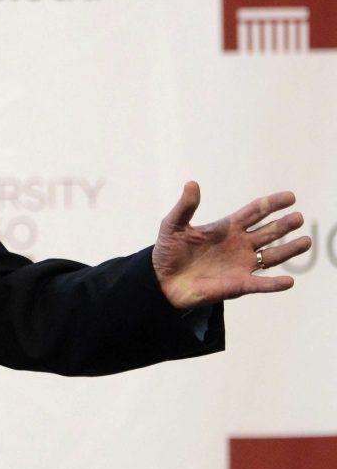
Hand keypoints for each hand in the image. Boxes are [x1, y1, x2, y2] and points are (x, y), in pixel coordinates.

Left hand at [153, 181, 311, 309]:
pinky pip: (261, 284)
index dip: (272, 204)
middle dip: (284, 225)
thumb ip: (185, 207)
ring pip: (272, 256)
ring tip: (306, 241)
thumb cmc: (168, 251)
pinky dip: (274, 284)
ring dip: (289, 249)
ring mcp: (241, 264)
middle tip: (298, 217)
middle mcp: (239, 244)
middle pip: (268, 232)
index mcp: (227, 227)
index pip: (255, 212)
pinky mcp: (238, 285)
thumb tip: (192, 183)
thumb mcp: (173, 225)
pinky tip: (289, 281)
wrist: (162, 280)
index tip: (291, 197)